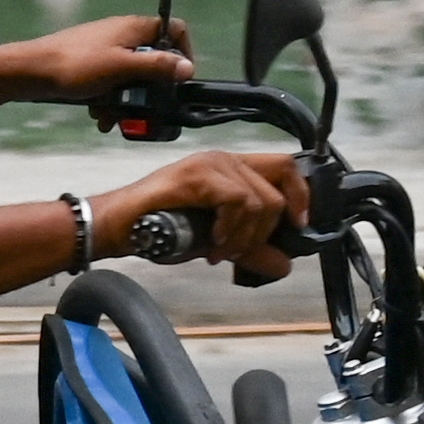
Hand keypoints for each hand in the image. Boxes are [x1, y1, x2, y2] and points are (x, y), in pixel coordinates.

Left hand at [15, 12, 198, 117]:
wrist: (31, 72)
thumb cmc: (76, 66)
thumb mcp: (122, 68)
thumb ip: (156, 66)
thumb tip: (187, 68)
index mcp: (134, 28)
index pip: (174, 30)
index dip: (183, 53)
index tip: (179, 79)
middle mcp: (122, 35)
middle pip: (152, 61)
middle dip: (149, 89)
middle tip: (143, 108)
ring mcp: (105, 50)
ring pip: (130, 77)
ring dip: (126, 100)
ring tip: (113, 117)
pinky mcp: (91, 66)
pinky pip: (111, 84)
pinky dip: (109, 100)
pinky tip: (99, 115)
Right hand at [111, 149, 310, 282]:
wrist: (121, 228)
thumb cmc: (160, 229)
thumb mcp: (218, 242)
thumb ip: (252, 248)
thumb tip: (283, 264)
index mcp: (232, 169)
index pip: (286, 167)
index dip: (301, 195)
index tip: (299, 225)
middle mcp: (224, 159)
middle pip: (281, 183)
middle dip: (268, 228)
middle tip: (240, 250)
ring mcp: (211, 163)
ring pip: (261, 199)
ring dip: (245, 236)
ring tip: (220, 251)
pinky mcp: (198, 174)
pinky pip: (238, 202)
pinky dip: (231, 230)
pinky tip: (213, 244)